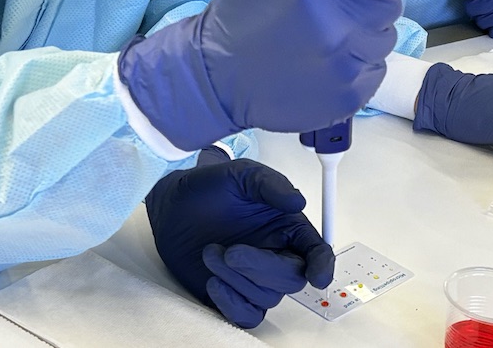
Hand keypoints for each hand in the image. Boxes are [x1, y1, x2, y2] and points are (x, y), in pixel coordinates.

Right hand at [120, 0, 401, 149]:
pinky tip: (326, 60)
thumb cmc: (239, 6)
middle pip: (389, 0)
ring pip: (385, 35)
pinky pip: (376, 68)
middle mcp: (338, 30)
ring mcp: (347, 69)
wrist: (218, 76)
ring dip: (363, 29)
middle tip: (331, 2)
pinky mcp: (351, 98)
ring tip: (327, 32)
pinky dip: (358, 62)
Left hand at [146, 150, 334, 328]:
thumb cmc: (209, 189)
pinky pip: (247, 316)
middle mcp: (276, 256)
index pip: (317, 252)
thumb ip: (271, 185)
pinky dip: (233, 304)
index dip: (322, 265)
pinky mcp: (232, 295)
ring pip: (266, 296)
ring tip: (210, 253)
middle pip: (291, 278)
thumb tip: (297, 201)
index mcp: (287, 228)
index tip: (316, 274)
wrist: (170, 207)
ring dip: (237, 278)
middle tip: (232, 252)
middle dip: (262, 268)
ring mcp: (254, 279)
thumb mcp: (242, 175)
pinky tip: (214, 282)